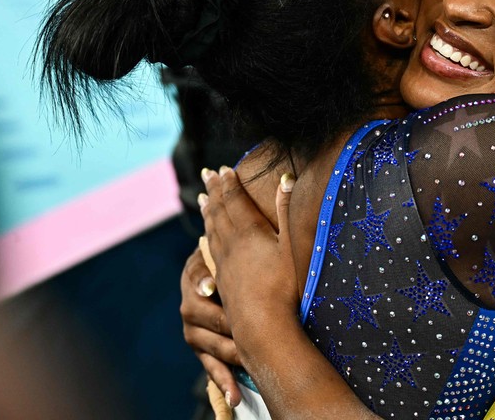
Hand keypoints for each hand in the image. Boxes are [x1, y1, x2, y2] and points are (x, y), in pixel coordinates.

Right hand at [180, 246, 240, 407]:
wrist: (226, 275)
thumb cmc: (237, 257)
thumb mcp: (232, 247)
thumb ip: (233, 244)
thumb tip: (225, 224)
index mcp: (196, 272)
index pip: (196, 275)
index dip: (203, 280)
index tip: (211, 285)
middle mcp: (190, 302)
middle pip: (201, 316)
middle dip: (226, 323)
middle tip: (246, 331)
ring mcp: (193, 329)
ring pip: (207, 344)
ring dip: (228, 355)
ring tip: (249, 363)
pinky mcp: (201, 349)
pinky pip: (211, 367)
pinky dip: (223, 381)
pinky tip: (235, 396)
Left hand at [200, 167, 300, 358]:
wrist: (262, 327)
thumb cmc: (283, 287)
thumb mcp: (292, 246)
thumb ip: (287, 211)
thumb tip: (286, 178)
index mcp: (248, 233)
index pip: (235, 201)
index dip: (230, 183)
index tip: (224, 168)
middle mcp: (231, 245)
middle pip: (219, 212)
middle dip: (214, 191)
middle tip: (207, 175)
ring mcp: (223, 264)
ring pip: (211, 230)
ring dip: (208, 212)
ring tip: (202, 199)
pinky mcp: (222, 281)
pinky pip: (209, 250)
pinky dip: (206, 236)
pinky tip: (204, 238)